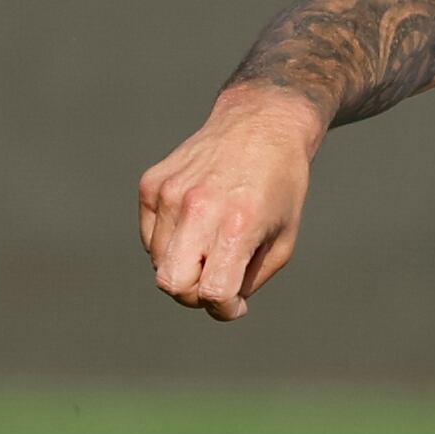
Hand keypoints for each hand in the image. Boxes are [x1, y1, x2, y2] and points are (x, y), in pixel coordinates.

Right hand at [138, 87, 326, 320]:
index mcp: (238, 224)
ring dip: (184, 265)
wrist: (261, 124)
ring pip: (158, 261)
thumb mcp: (284, 238)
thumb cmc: (280, 186)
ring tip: (213, 241)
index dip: (223, 309)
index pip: (213, 291)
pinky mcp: (151, 184)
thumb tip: (217, 304)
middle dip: (192, 295)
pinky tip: (197, 221)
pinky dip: (170, 241)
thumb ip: (249, 278)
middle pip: (171, 283)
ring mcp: (169, 194)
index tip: (235, 305)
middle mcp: (198, 208)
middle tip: (216, 282)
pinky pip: (150, 235)